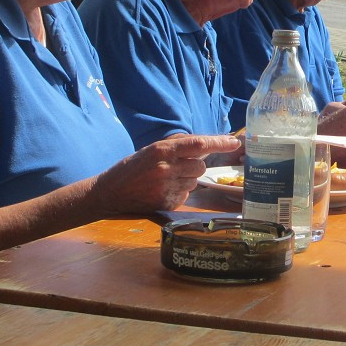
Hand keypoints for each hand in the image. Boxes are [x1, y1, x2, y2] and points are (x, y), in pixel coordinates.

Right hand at [99, 134, 240, 211]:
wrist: (110, 192)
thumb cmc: (133, 167)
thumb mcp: (152, 150)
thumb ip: (177, 148)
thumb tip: (206, 146)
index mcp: (162, 150)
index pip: (198, 144)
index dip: (219, 143)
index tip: (234, 142)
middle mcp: (166, 168)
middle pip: (200, 166)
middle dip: (195, 165)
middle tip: (177, 167)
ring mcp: (167, 187)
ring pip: (195, 181)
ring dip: (187, 179)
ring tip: (165, 179)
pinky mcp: (167, 203)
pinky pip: (186, 195)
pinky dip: (179, 192)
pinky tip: (162, 190)